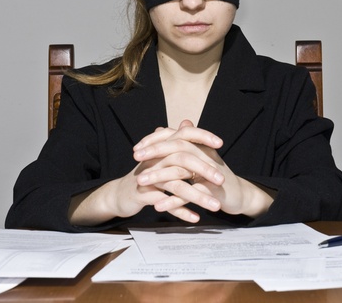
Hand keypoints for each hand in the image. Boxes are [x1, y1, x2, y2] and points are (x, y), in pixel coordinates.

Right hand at [68, 121, 223, 225]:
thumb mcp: (160, 157)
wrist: (119, 194)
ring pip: (176, 185)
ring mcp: (148, 177)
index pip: (183, 135)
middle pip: (182, 160)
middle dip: (204, 170)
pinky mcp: (143, 194)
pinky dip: (181, 211)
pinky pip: (165, 203)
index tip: (220, 143)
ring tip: (215, 206)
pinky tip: (195, 218)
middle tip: (222, 180)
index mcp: (160, 148)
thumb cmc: (145, 175)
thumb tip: (188, 122)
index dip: (201, 136)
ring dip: (197, 197)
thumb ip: (176, 142)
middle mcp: (154, 159)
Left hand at [134, 121, 274, 219]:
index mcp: (201, 147)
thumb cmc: (215, 176)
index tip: (137, 148)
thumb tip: (167, 127)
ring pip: (181, 171)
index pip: (176, 136)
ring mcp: (209, 172)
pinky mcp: (212, 191)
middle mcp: (206, 155)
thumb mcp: (199, 158)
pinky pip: (189, 195)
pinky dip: (172, 201)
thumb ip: (183, 144)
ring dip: (159, 176)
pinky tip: (158, 206)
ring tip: (140, 182)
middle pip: (177, 148)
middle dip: (154, 154)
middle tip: (135, 160)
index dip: (156, 141)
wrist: (237, 196)